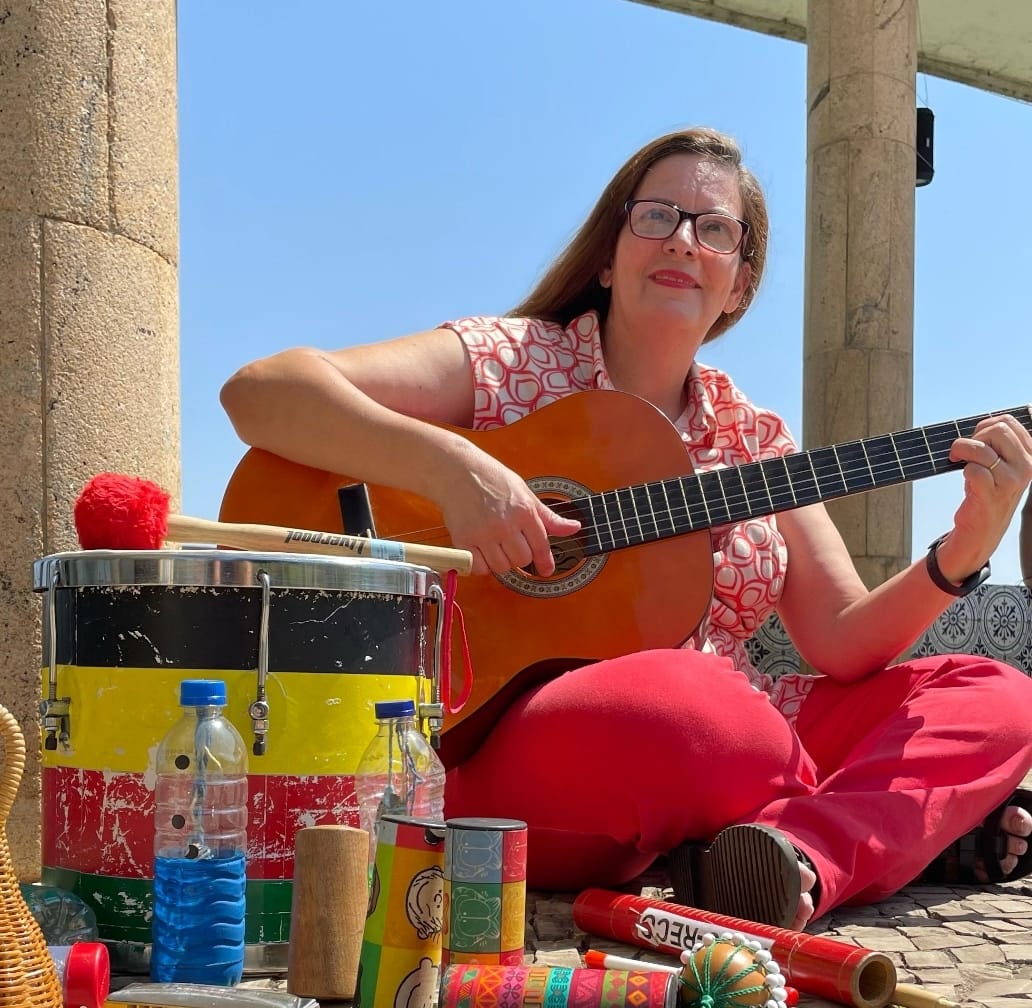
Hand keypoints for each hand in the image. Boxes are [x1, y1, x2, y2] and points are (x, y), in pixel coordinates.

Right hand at [432, 442, 580, 576]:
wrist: (457, 471)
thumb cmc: (492, 479)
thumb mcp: (525, 493)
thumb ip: (548, 516)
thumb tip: (574, 527)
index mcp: (524, 511)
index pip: (541, 545)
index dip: (545, 562)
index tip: (546, 571)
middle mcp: (505, 525)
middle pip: (521, 560)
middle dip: (520, 557)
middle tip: (512, 545)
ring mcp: (483, 534)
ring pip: (501, 567)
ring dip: (501, 562)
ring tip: (496, 547)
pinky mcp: (464, 540)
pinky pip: (479, 568)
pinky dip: (482, 565)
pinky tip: (482, 552)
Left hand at [940, 411, 1031, 580]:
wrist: (981, 528)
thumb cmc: (986, 491)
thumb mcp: (999, 463)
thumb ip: (998, 442)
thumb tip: (986, 423)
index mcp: (1030, 454)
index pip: (1007, 422)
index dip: (984, 427)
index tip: (977, 441)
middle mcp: (1027, 466)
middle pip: (996, 429)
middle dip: (974, 438)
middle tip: (966, 453)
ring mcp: (1012, 481)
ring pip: (981, 448)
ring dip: (961, 451)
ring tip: (959, 462)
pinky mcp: (993, 493)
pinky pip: (972, 469)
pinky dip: (963, 470)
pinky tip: (967, 481)